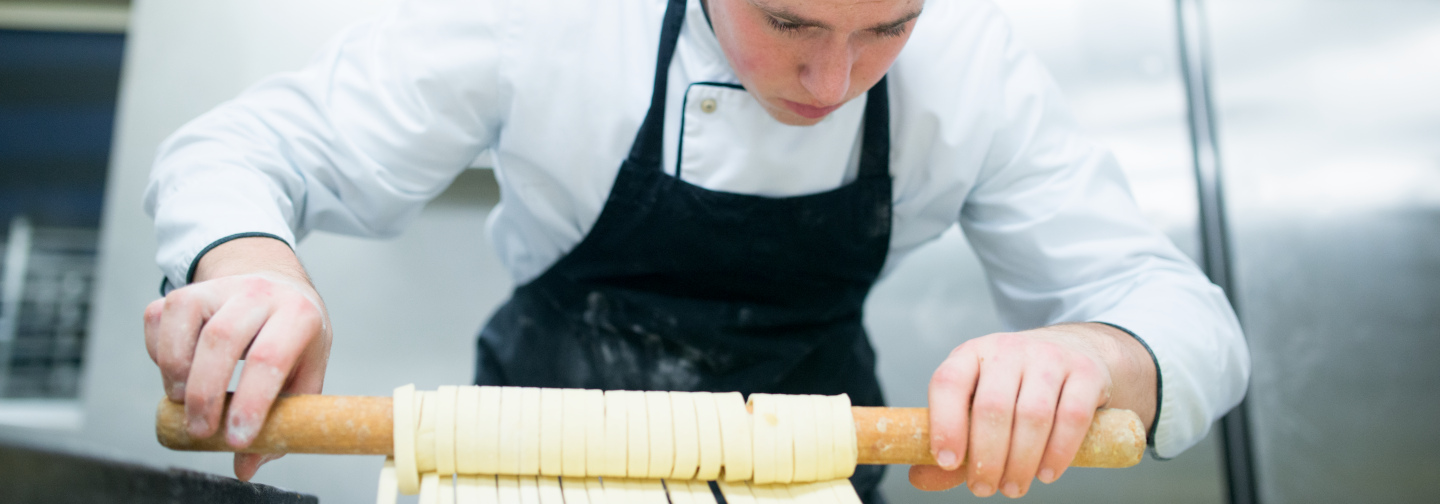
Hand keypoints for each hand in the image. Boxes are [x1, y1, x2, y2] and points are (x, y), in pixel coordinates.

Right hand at [142, 238, 331, 480]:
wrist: (278, 286)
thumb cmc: (292, 339)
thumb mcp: (304, 373)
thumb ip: (283, 419)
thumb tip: (247, 466)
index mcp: (299, 315)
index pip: (270, 359)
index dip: (250, 403)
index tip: (237, 440)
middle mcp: (260, 294)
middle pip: (221, 339)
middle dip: (205, 394)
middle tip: (201, 431)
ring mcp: (221, 287)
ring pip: (184, 320)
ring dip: (175, 371)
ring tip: (182, 401)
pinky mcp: (188, 289)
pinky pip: (158, 317)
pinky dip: (158, 353)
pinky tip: (176, 373)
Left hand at [910, 323, 1155, 497]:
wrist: (1077, 352)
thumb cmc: (1017, 388)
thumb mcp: (978, 403)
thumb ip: (953, 442)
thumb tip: (918, 477)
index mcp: (971, 355)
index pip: (949, 382)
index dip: (945, 425)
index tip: (947, 463)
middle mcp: (1008, 350)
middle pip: (992, 407)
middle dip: (986, 457)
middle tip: (984, 488)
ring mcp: (1049, 357)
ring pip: (1032, 415)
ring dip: (1021, 461)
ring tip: (1014, 487)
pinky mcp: (1086, 373)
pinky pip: (1072, 417)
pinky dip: (1058, 452)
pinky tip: (1046, 473)